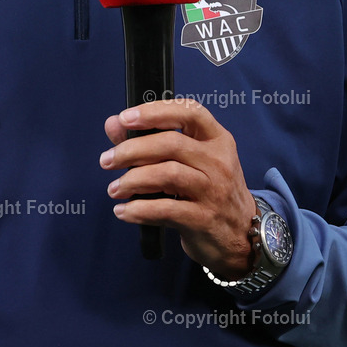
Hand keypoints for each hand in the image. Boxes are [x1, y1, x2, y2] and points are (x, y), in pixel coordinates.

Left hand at [100, 99, 258, 277]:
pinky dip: (138, 210)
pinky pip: (165, 210)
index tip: (124, 118)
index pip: (189, 111)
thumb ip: (149, 140)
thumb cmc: (210, 191)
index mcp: (217, 139)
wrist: (239, 235)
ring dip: (132, 180)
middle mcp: (218, 161)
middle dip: (131, 150)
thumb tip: (113, 124)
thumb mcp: (190, 161)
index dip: (154, 111)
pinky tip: (124, 211)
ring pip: (167, 174)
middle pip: (171, 143)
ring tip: (114, 189)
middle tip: (107, 160)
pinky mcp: (204, 218)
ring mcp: (213, 190)